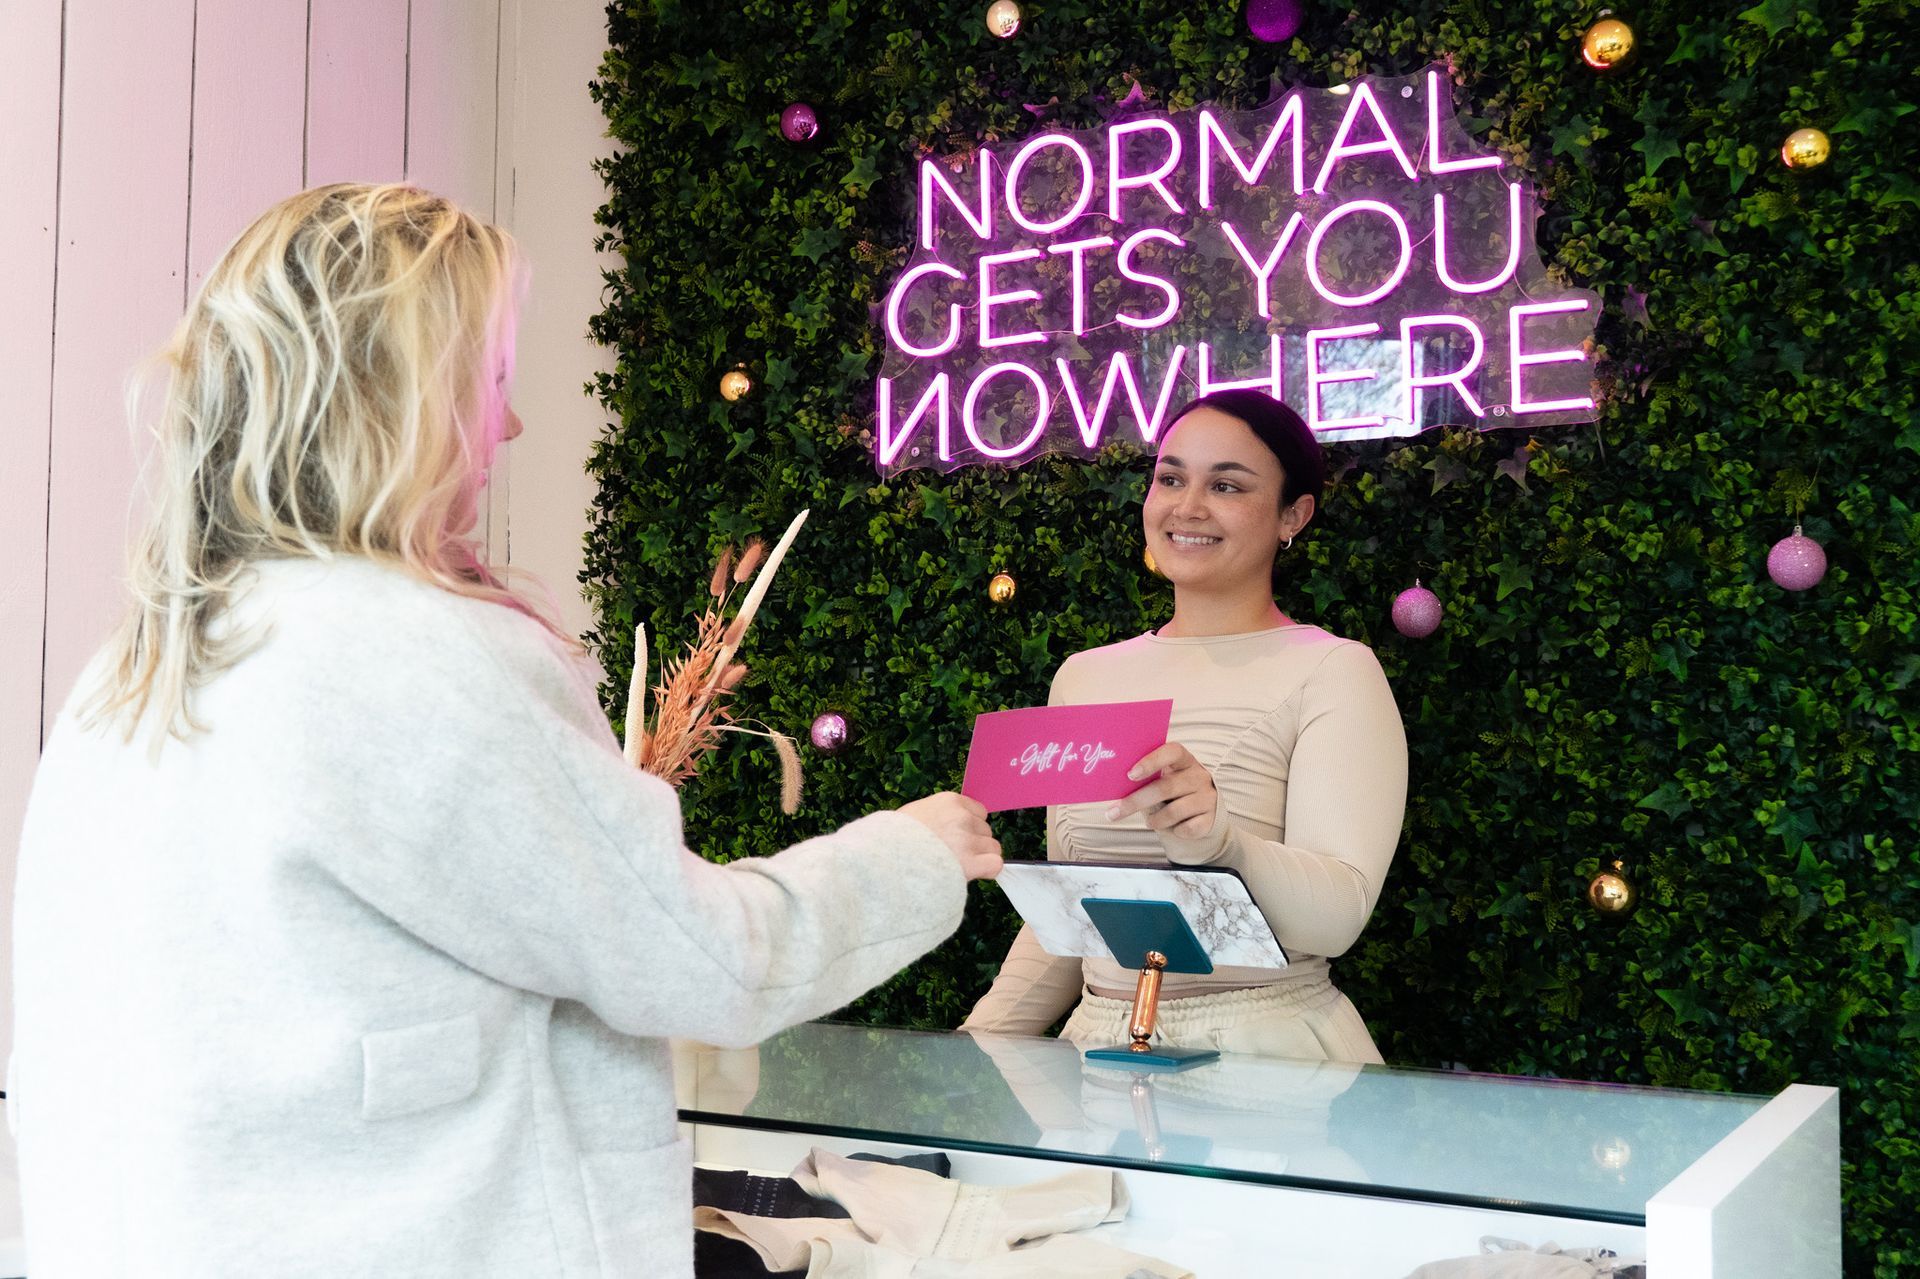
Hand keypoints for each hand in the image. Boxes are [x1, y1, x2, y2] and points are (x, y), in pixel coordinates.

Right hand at [899, 792, 1003, 880]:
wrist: (884, 860)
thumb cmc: (893, 839)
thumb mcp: (915, 814)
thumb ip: (938, 816)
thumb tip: (948, 828)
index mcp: (950, 802)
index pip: (979, 812)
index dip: (970, 827)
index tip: (957, 838)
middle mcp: (962, 818)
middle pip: (986, 830)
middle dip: (974, 843)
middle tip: (952, 855)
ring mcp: (968, 840)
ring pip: (993, 848)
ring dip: (980, 858)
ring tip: (957, 866)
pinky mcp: (971, 862)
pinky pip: (995, 864)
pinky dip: (988, 870)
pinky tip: (974, 873)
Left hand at [1104, 743, 1219, 840]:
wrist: (1204, 812)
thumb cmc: (1173, 791)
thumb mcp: (1164, 779)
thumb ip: (1146, 778)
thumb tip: (1113, 785)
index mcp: (1184, 760)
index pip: (1172, 752)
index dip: (1151, 761)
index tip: (1130, 774)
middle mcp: (1199, 776)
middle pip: (1165, 788)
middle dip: (1136, 801)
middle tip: (1114, 812)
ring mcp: (1208, 797)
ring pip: (1173, 812)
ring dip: (1155, 820)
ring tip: (1150, 821)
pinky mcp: (1211, 819)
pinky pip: (1187, 828)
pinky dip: (1175, 831)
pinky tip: (1174, 828)